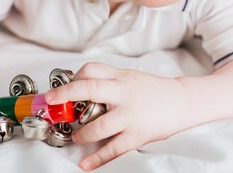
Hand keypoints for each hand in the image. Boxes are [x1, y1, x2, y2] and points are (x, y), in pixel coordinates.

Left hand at [45, 62, 191, 170]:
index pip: (91, 70)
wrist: (182, 101)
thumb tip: (77, 86)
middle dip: (66, 94)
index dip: (72, 79)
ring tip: (75, 137)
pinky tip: (85, 163)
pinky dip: (97, 158)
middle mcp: (124, 93)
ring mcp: (130, 115)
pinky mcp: (137, 134)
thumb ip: (107, 81)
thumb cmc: (152, 90)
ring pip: (98, 125)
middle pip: (91, 89)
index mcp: (121, 77)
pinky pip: (113, 148)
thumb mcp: (129, 77)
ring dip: (81, 134)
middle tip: (50, 102)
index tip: (58, 90)